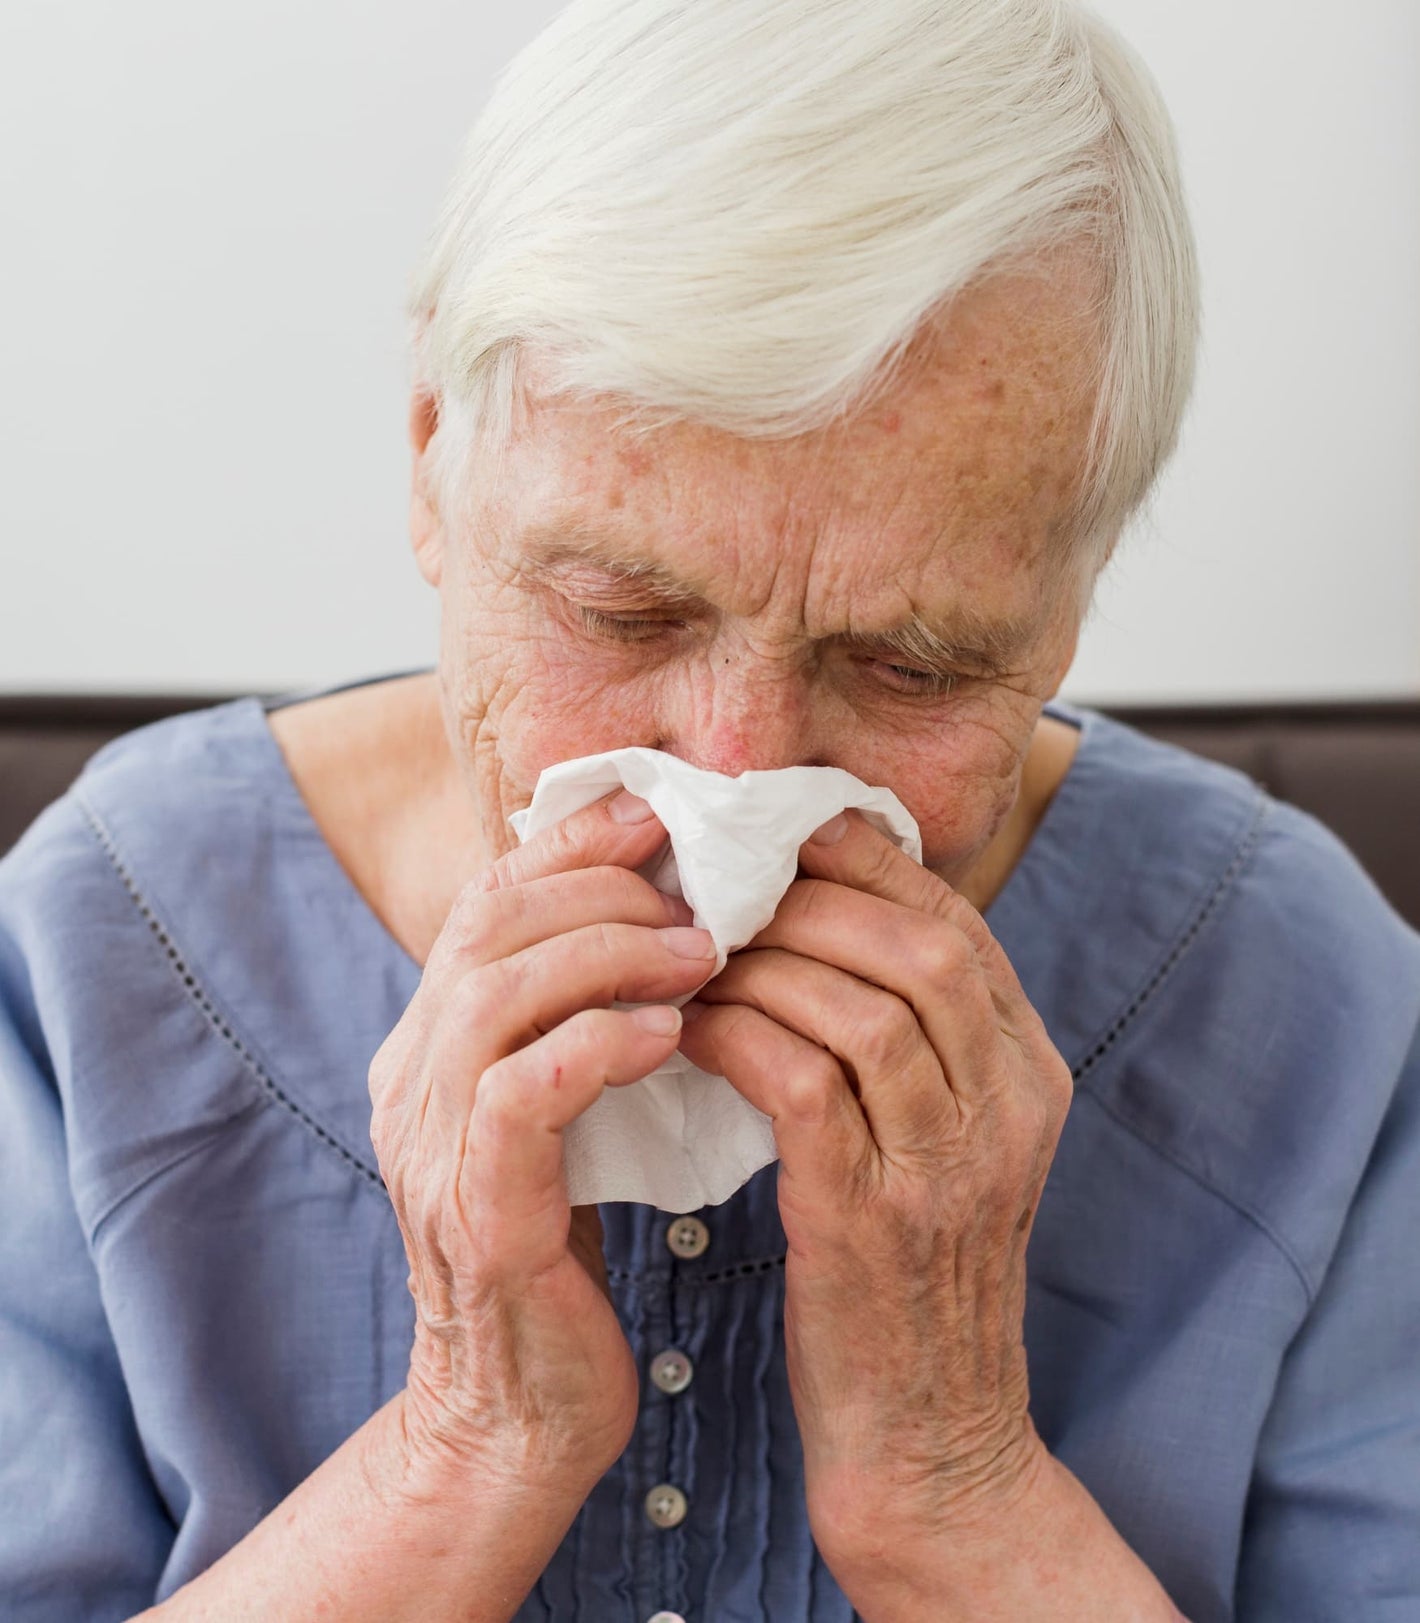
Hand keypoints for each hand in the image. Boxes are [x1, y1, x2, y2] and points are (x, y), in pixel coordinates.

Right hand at [366, 790, 716, 1489]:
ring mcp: (430, 1143)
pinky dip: (598, 1043)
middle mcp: (412, 1078)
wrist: (519, 1410)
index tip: (662, 814)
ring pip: (496, 991)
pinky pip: (521, 1091)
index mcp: (434, 1042)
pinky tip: (670, 1035)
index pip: (489, 899)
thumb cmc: (566, 1249)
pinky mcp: (473, 1209)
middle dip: (602, 888)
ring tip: (702, 954)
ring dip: (608, 954)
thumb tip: (670, 917)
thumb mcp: (567, 1110)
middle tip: (702, 895)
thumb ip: (581, 1019)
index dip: (573, 844)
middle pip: (488, 925)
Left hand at [674, 807, 1072, 1563]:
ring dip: (760, 961)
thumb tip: (817, 930)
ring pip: (860, 1001)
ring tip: (686, 954)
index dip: (866, 863)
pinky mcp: (875, 1219)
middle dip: (808, 896)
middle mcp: (1008, 1106)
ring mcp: (949, 1164)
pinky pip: (800, 1080)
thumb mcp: (942, 1148)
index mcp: (1029, 1075)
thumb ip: (910, 1045)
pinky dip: (736, 1034)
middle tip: (716, 883)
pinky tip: (684, 1028)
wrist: (931, 1448)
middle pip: (916, 943)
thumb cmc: (908, 1281)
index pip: (955, 923)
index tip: (782, 832)